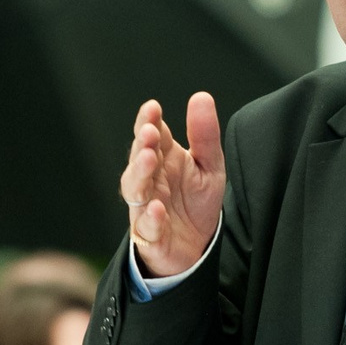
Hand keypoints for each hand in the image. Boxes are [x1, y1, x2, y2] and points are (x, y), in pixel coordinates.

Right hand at [122, 95, 224, 278]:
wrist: (196, 247)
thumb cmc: (196, 202)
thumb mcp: (210, 166)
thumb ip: (205, 135)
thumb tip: (201, 97)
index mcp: (163, 158)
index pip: (152, 135)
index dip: (148, 121)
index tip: (152, 108)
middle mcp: (150, 180)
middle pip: (139, 158)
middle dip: (142, 145)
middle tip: (149, 132)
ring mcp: (145, 207)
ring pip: (135, 189)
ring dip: (140, 174)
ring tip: (148, 160)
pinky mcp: (150, 235)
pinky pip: (147, 227)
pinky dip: (151, 218)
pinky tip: (158, 209)